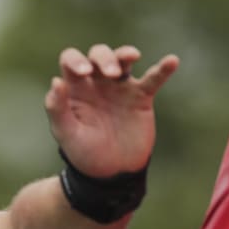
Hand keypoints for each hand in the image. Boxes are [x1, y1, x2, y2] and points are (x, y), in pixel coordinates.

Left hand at [44, 44, 178, 176]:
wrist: (110, 173)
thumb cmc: (83, 153)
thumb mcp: (66, 134)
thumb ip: (57, 108)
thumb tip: (56, 80)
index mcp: (75, 88)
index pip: (71, 60)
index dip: (75, 60)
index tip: (84, 72)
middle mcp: (96, 83)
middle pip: (99, 55)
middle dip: (104, 58)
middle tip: (110, 74)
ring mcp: (119, 88)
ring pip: (122, 59)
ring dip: (124, 55)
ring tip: (132, 57)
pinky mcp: (141, 98)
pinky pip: (153, 79)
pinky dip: (163, 69)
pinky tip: (172, 61)